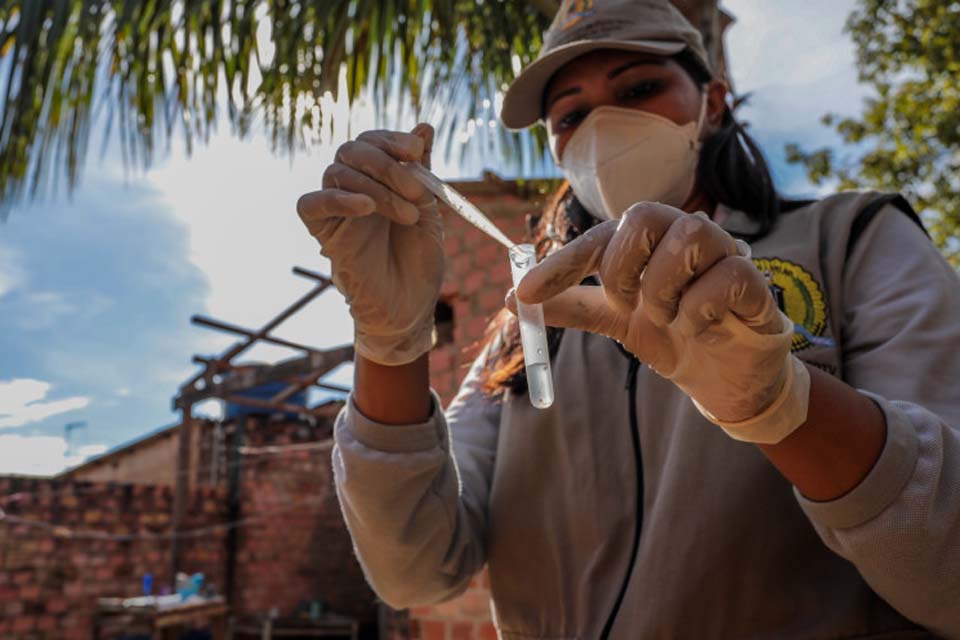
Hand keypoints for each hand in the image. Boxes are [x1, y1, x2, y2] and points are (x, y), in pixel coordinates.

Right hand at [297, 124, 443, 365]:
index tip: (417, 151)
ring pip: (337, 172)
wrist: (410, 308)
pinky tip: (366, 207)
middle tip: (418, 192)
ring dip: (378, 187)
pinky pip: (311, 204)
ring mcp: (337, 212)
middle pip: (351, 150)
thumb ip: (422, 170)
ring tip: (409, 214)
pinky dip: (338, 199)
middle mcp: (353, 190)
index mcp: (378, 181)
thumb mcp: (429, 209)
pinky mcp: (324, 234)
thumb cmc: (419, 263)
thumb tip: (424, 126)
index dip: (391, 138)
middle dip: (388, 164)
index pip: (371, 141)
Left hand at [513, 202, 808, 442]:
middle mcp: (684, 237)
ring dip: (663, 288)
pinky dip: (701, 308)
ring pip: (691, 235)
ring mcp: (724, 255)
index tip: (525, 294)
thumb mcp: (615, 322)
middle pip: (646, 214)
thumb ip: (571, 307)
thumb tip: (511, 299)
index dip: (561, 263)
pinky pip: (729, 275)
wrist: (722, 379)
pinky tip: (699, 328)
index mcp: (649, 243)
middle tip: (622, 305)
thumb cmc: (672, 336)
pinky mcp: (755, 284)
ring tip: (667, 319)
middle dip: (622, 266)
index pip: (600, 235)